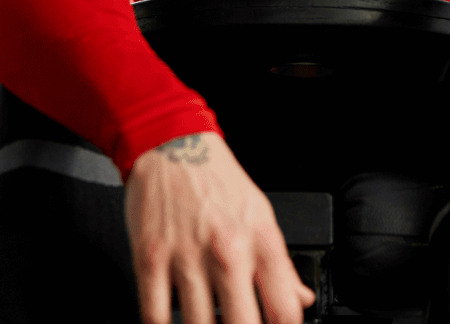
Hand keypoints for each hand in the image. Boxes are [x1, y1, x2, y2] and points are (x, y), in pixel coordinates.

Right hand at [125, 132, 314, 323]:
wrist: (171, 143)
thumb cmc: (216, 180)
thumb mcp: (261, 214)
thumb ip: (281, 263)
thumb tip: (300, 299)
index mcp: (261, 241)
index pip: (284, 310)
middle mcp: (227, 251)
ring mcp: (187, 256)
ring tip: (204, 323)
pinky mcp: (150, 257)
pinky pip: (156, 315)